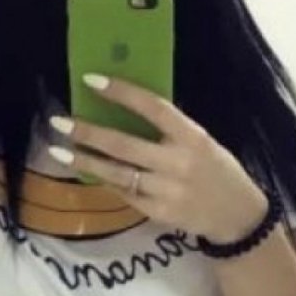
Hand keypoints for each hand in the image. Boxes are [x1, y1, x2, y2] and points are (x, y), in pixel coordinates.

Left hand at [48, 74, 268, 242]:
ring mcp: (166, 190)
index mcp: (192, 136)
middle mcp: (178, 162)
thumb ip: (169, 129)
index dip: (121, 92)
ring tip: (57, 149)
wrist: (238, 215)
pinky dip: (102, 180)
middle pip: (124, 144)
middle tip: (59, 121)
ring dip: (83, 160)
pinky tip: (84, 170)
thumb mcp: (201, 141)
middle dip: (87, 132)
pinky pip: (123, 193)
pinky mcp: (158, 212)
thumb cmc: (217, 169)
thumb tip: (125, 107)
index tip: (91, 80)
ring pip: (116, 173)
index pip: (153, 107)